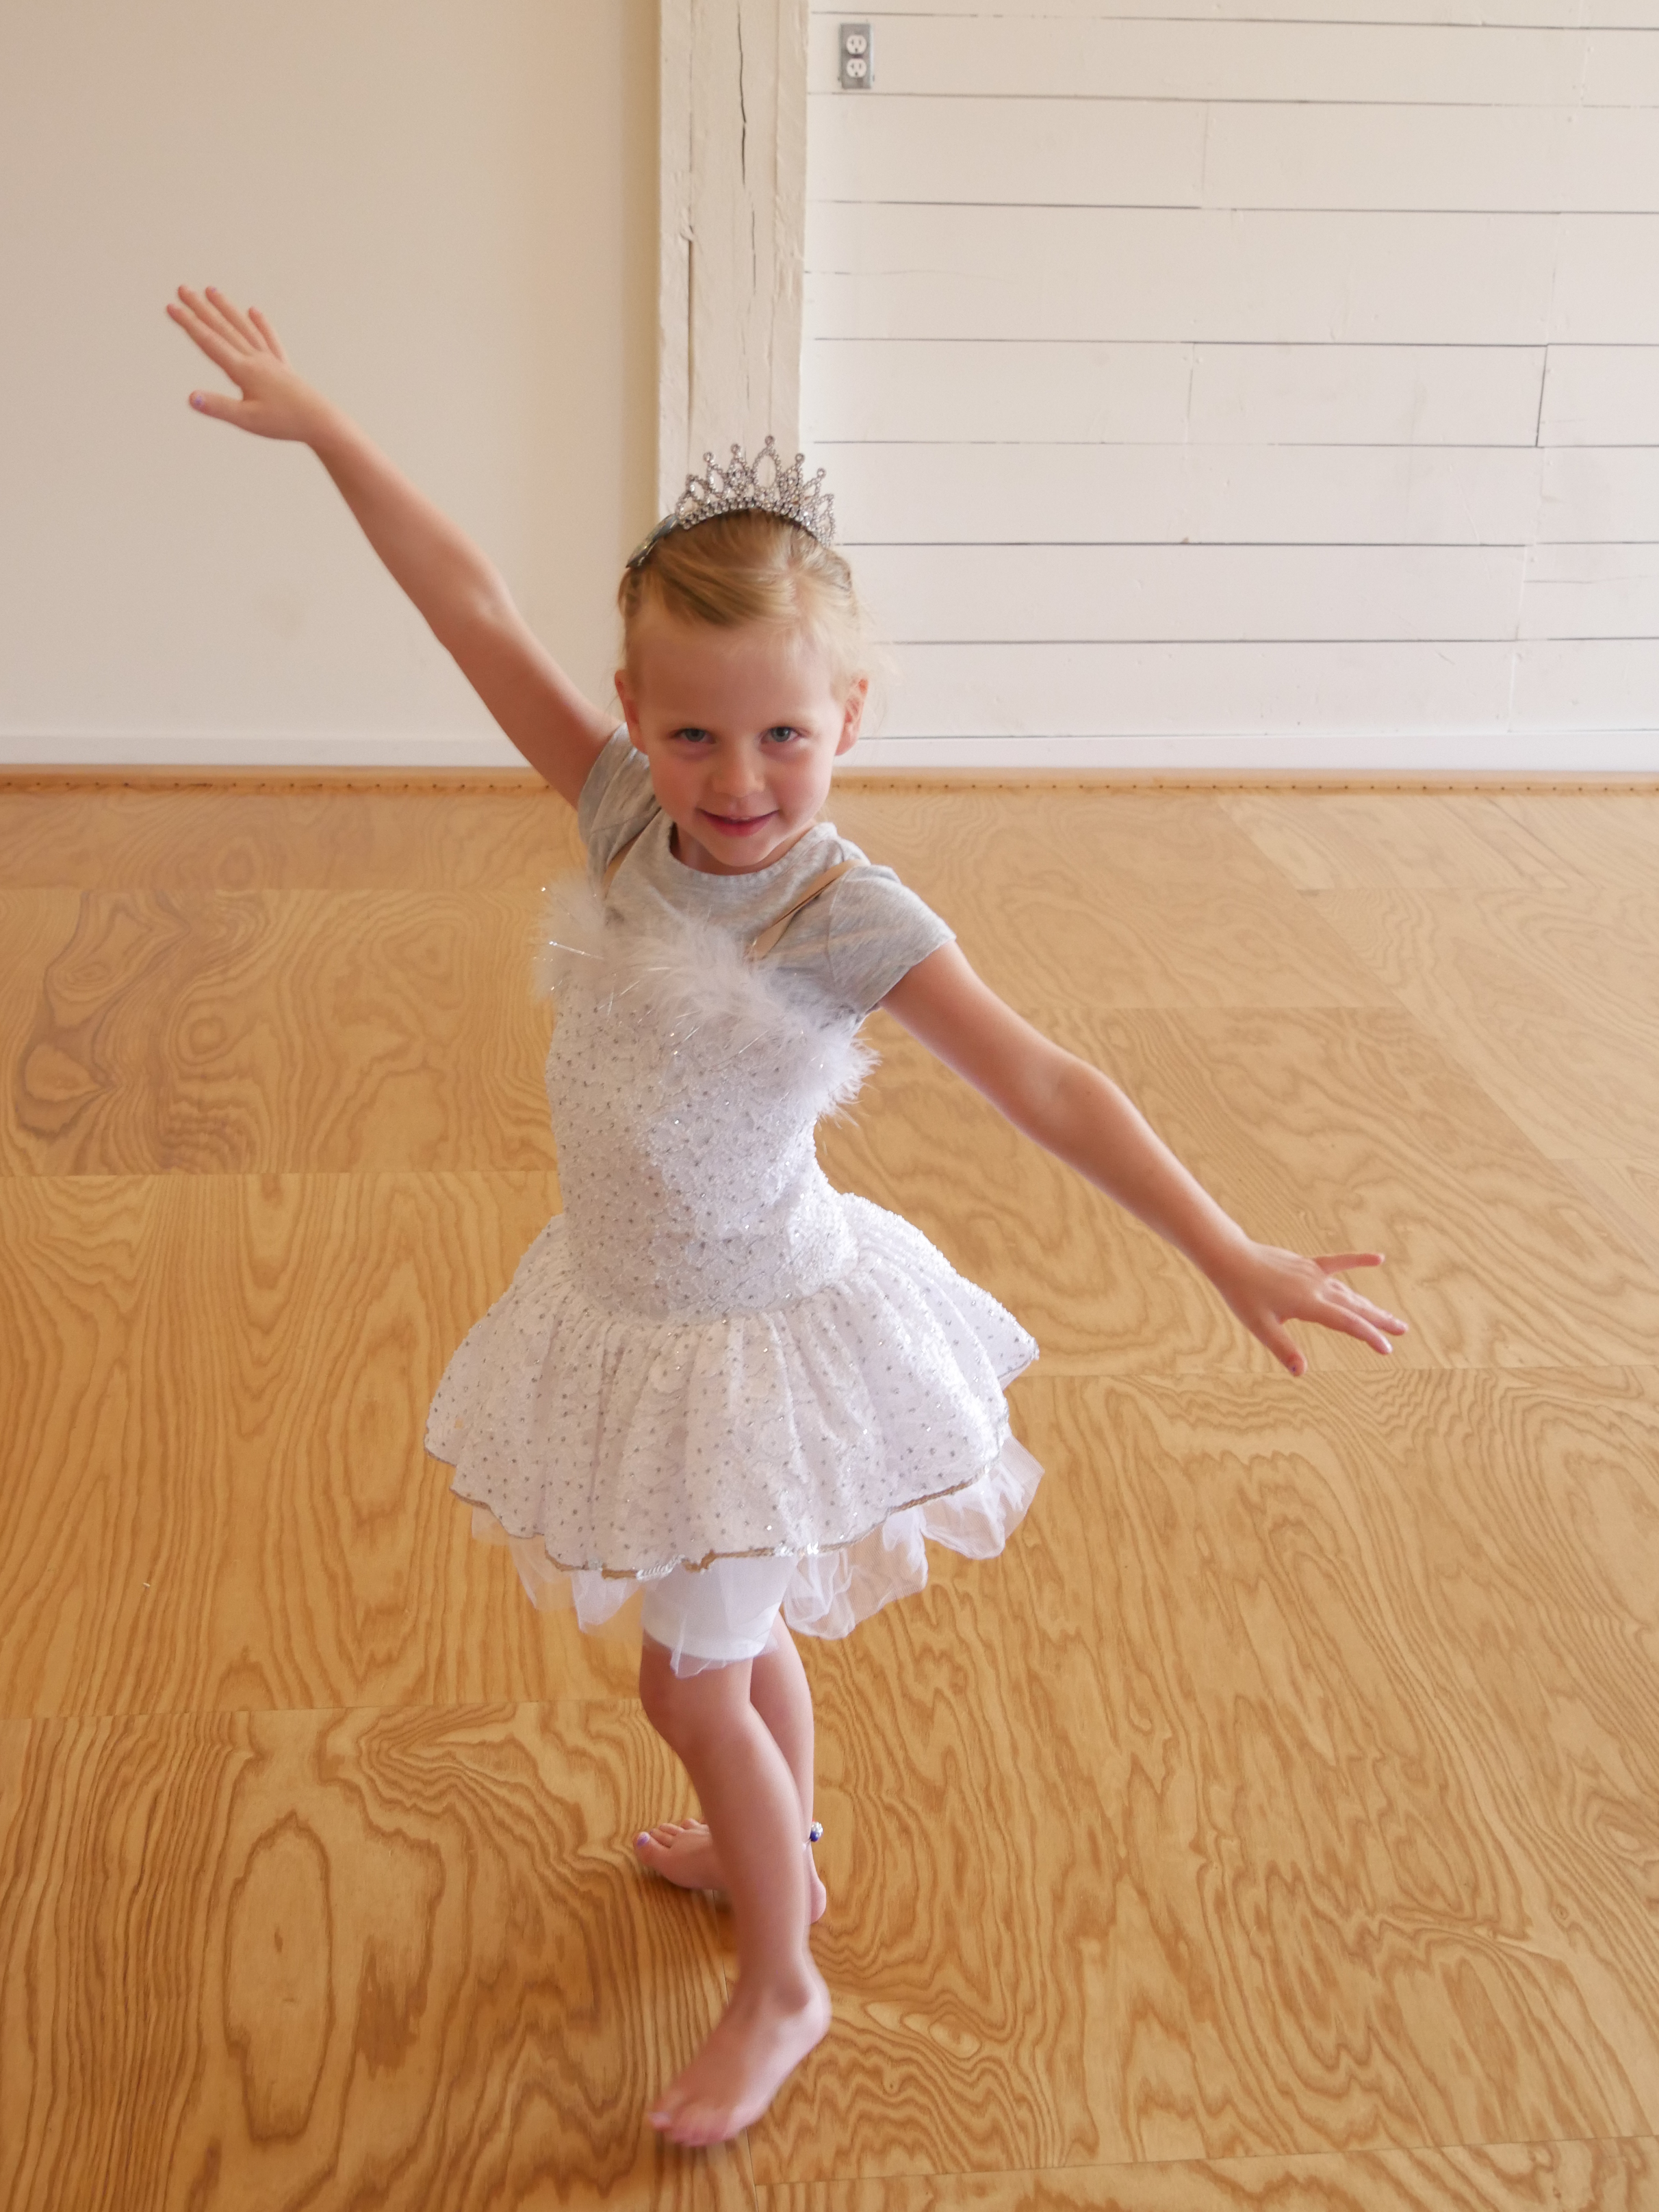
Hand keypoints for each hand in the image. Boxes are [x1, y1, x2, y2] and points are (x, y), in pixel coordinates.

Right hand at [166, 285, 333, 442]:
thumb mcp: (247, 421)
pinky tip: (254, 312)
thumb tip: (191, 398)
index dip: (188, 324)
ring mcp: (270, 360)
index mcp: (243, 370)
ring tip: (211, 291)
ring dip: (226, 308)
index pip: (209, 342)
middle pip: (223, 328)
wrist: (321, 422)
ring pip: (244, 327)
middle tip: (182, 288)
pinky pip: (269, 340)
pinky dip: (260, 324)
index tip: (170, 306)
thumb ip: (218, 407)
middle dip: (200, 308)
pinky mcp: (282, 366)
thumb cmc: (284, 423)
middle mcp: (255, 359)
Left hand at [1211, 1244, 1405, 1376]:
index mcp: (1309, 1305)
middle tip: (1403, 1331)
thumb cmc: (1243, 1295)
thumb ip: (1283, 1348)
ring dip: (1370, 1304)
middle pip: (1356, 1306)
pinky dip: (1358, 1261)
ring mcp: (1314, 1274)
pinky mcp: (1308, 1265)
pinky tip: (1378, 1259)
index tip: (1387, 1349)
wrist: (1231, 1259)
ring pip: (1349, 1291)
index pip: (1348, 1323)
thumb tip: (1301, 1372)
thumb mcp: (1260, 1326)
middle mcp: (1317, 1288)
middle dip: (1380, 1320)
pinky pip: (1338, 1262)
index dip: (1369, 1336)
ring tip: (1388, 1316)